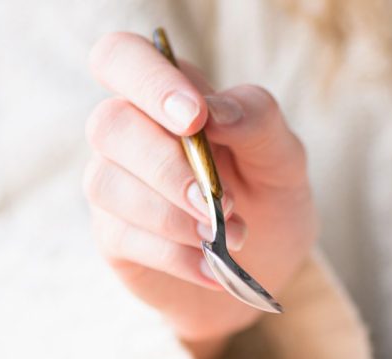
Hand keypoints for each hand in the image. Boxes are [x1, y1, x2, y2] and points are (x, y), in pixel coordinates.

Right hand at [84, 32, 316, 358]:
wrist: (267, 268)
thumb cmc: (269, 198)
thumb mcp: (283, 158)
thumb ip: (257, 121)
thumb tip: (214, 110)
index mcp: (169, 96)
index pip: (122, 57)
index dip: (149, 81)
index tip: (195, 120)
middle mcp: (130, 133)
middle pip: (109, 125)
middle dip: (169, 168)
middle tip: (223, 203)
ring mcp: (115, 185)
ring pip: (107, 184)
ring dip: (172, 216)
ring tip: (225, 236)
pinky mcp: (114, 237)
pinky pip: (124, 237)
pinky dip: (176, 255)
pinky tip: (211, 267)